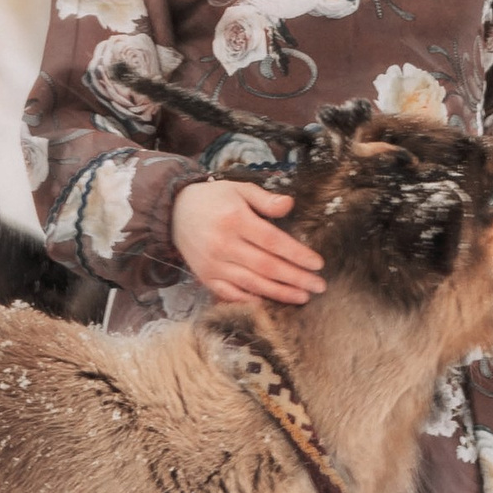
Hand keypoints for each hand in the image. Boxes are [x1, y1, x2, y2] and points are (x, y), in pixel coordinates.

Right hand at [173, 176, 325, 306]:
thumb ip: (265, 199)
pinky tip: (270, 303)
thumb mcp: (239, 189)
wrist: (174, 211)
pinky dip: (251, 300)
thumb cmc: (213, 199)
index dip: (297, 254)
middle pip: (266, 266)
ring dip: (280, 293)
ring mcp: (213, 264)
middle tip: (319, 286)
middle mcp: (223, 244)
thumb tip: (290, 204)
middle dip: (296, 278)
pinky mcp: (205, 276)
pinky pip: (230, 294)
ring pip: (252, 283)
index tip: (318, 263)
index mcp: (234, 219)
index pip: (273, 241)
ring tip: (303, 296)